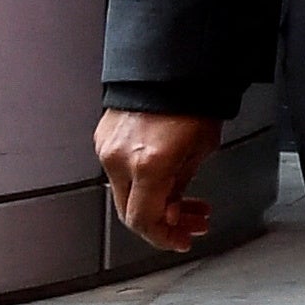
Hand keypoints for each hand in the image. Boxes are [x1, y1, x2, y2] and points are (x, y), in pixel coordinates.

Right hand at [97, 109, 222, 253]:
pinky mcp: (103, 137)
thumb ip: (181, 186)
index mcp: (147, 165)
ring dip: (155, 202)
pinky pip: (120, 170)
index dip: (163, 237)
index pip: (143, 220)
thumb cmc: (192, 98)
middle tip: (190, 224)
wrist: (170, 64)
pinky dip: (141, 182)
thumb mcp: (201, 150)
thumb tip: (172, 211)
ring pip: (125, 192)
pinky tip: (164, 180)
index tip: (180, 240)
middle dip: (162, 222)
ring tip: (188, 203)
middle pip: (131, 211)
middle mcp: (119, 158)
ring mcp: (106, 147)